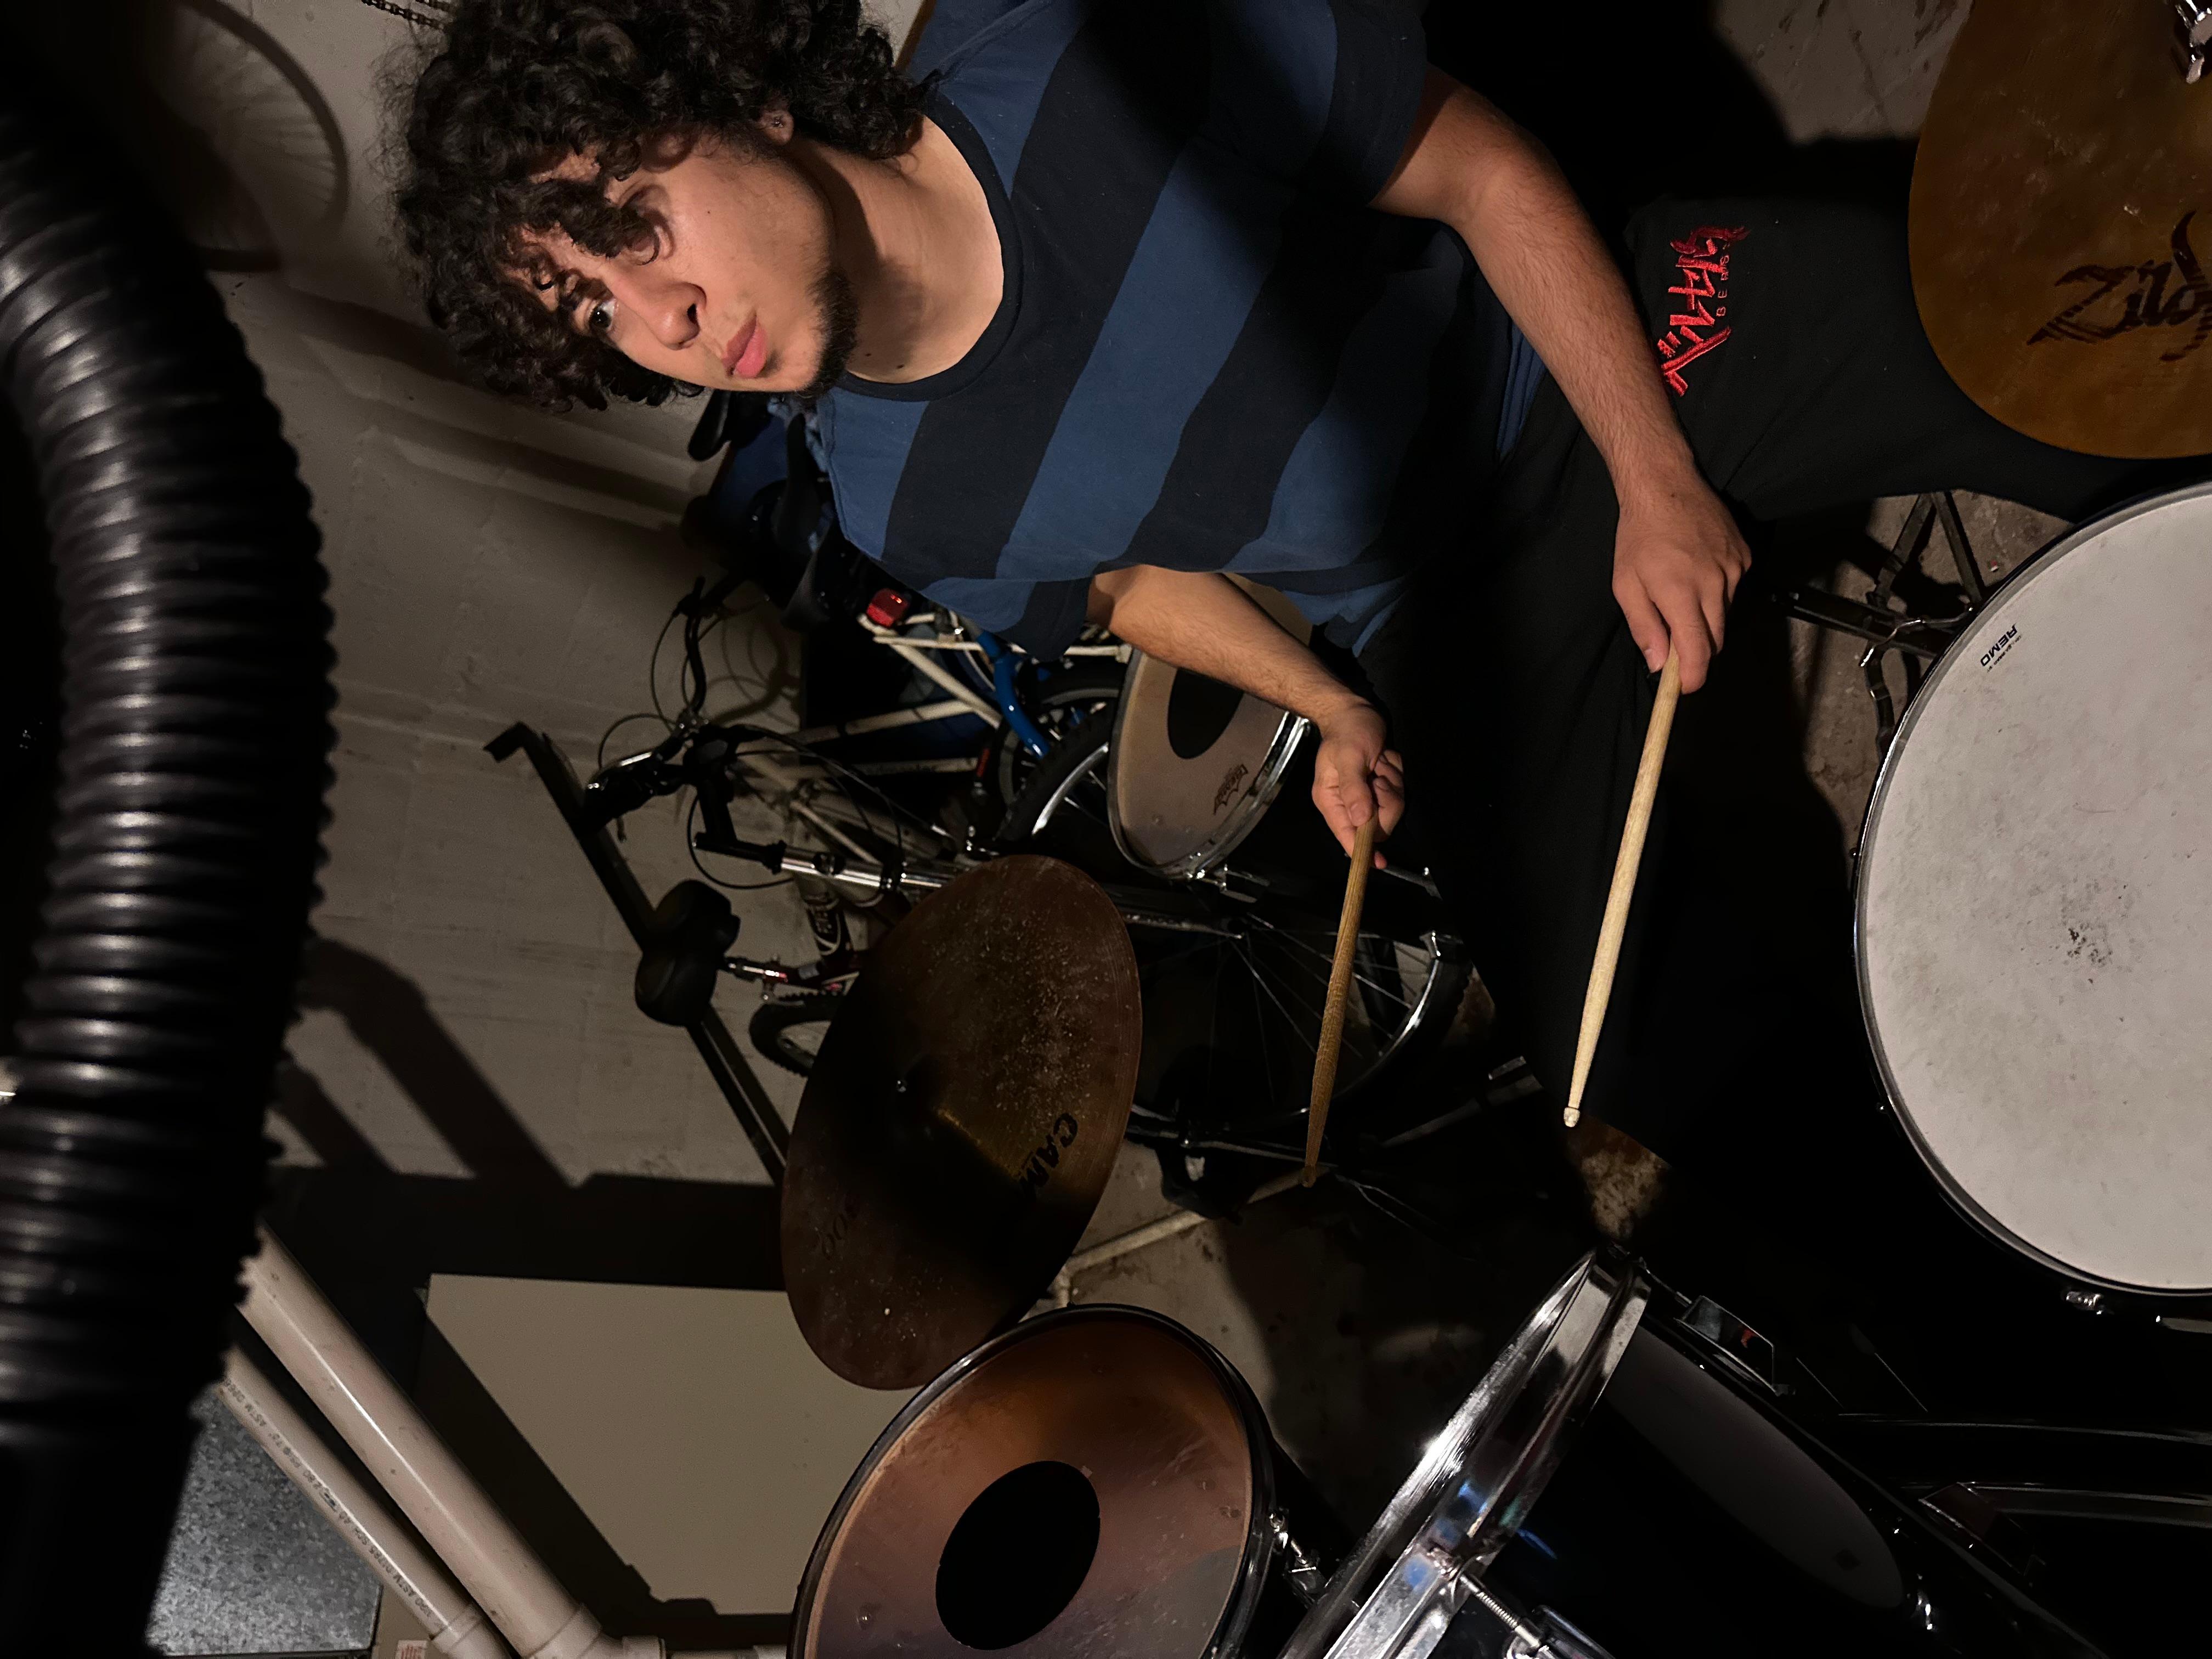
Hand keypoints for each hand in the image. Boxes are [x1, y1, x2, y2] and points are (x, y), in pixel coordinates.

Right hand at [1311, 700, 1402, 867]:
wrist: (1354, 711)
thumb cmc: (1347, 731)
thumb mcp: (1349, 758)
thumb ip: (1354, 789)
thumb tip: (1360, 820)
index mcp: (1331, 800)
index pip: (1346, 834)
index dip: (1361, 850)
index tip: (1376, 862)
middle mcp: (1348, 803)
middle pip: (1377, 823)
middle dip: (1385, 800)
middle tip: (1377, 777)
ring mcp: (1365, 797)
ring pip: (1391, 808)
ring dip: (1391, 784)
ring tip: (1379, 764)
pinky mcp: (1378, 789)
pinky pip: (1397, 793)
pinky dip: (1395, 776)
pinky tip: (1384, 762)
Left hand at [1611, 471, 1751, 691]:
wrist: (1665, 485)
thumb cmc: (1638, 536)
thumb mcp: (1626, 585)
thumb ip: (1644, 628)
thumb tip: (1659, 665)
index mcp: (1682, 594)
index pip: (1698, 652)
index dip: (1692, 678)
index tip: (1684, 687)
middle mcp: (1716, 584)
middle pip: (1716, 639)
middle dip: (1697, 650)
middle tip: (1674, 642)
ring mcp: (1735, 569)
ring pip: (1725, 615)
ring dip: (1706, 617)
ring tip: (1681, 592)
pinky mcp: (1746, 555)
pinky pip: (1735, 589)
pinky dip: (1718, 592)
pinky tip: (1698, 571)